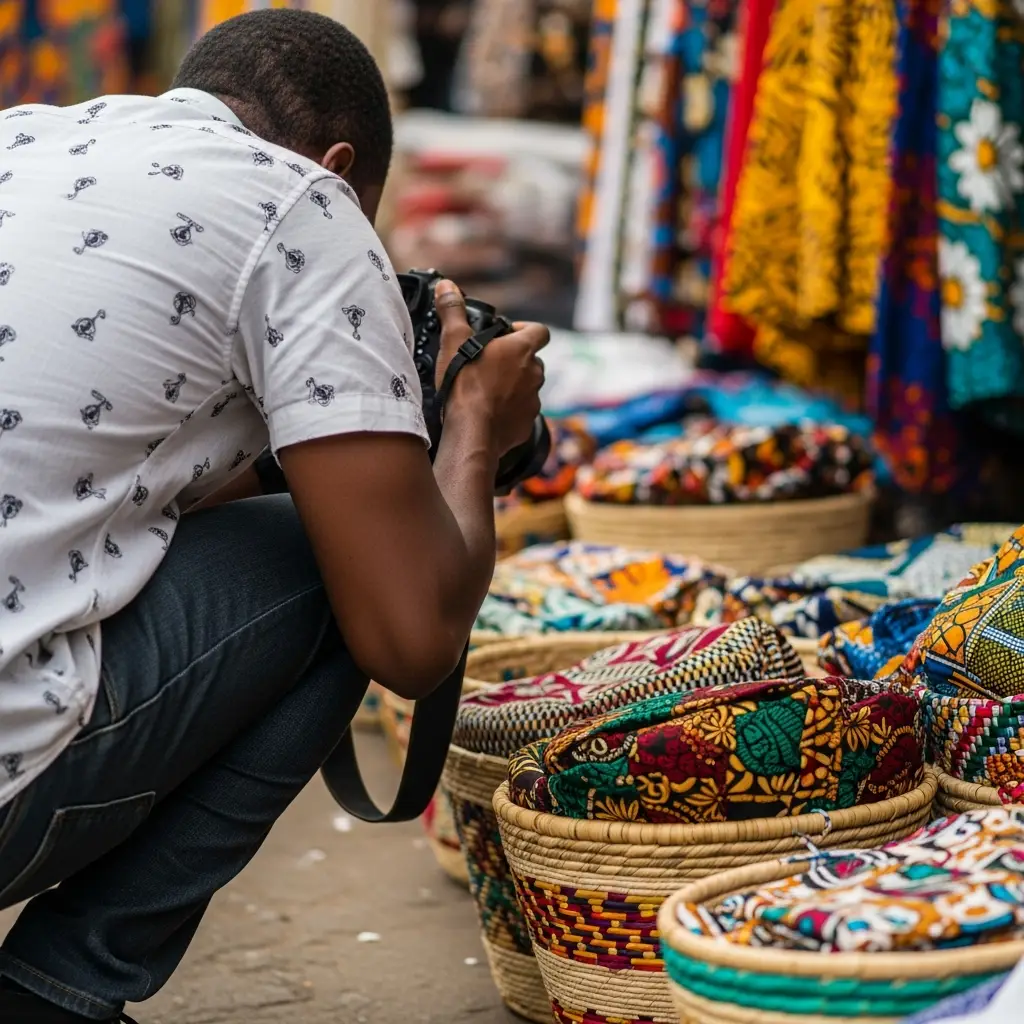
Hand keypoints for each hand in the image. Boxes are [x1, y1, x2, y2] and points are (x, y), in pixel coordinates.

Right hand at [433, 279, 547, 457]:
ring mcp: (533, 400)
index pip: (540, 331)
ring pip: (528, 387)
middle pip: (533, 360)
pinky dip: (510, 410)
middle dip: (516, 360)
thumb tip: (447, 287)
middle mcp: (534, 374)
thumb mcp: (453, 341)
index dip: (526, 329)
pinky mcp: (527, 424)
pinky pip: (522, 412)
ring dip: (513, 385)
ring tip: (488, 390)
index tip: (508, 334)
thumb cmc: (464, 386)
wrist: (472, 432)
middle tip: (491, 363)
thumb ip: (453, 312)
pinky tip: (490, 412)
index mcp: (522, 350)